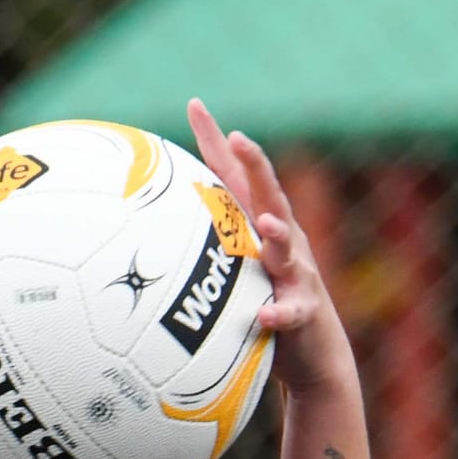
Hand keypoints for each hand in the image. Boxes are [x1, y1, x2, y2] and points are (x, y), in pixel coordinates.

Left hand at [186, 104, 353, 401]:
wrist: (312, 353)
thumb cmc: (264, 303)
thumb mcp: (230, 270)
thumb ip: (201, 246)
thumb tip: (145, 233)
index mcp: (259, 225)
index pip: (236, 177)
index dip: (218, 141)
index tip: (195, 105)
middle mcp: (283, 239)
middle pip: (269, 194)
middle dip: (256, 165)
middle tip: (239, 138)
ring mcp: (297, 273)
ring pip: (288, 248)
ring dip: (277, 234)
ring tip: (263, 223)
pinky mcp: (304, 311)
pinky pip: (292, 312)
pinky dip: (278, 313)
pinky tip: (263, 315)